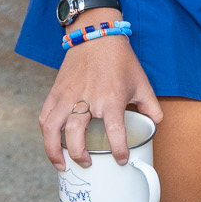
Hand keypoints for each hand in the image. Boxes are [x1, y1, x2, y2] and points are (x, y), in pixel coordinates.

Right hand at [39, 35, 161, 170]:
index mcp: (111, 99)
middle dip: (80, 156)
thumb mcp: (142, 83)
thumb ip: (151, 106)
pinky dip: (46, 133)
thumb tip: (156, 124)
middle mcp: (86, 100)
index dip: (119, 151)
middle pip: (76, 137)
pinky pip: (45, 117)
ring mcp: (67, 96)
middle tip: (88, 164)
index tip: (121, 160)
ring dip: (54, 151)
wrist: (96, 36)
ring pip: (53, 130)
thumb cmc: (120, 60)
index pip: (115, 133)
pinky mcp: (55, 92)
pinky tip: (52, 143)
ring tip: (62, 165)